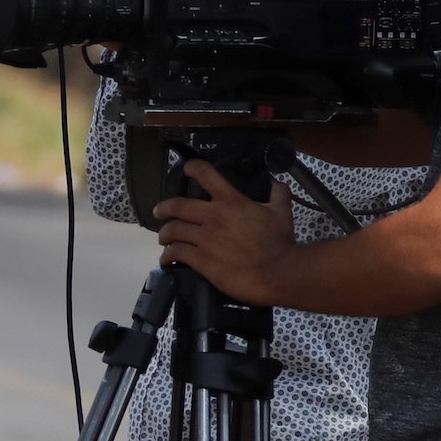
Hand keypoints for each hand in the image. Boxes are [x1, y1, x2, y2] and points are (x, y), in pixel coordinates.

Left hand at [154, 159, 294, 304]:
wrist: (277, 272)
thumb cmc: (280, 243)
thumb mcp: (282, 211)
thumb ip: (277, 193)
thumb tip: (274, 182)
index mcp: (231, 201)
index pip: (206, 175)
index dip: (192, 168)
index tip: (186, 169)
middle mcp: (213, 217)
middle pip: (178, 206)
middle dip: (164, 208)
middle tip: (159, 211)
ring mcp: (205, 239)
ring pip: (173, 231)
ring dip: (165, 234)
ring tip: (163, 238)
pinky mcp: (202, 260)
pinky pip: (177, 254)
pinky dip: (168, 256)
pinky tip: (166, 259)